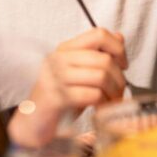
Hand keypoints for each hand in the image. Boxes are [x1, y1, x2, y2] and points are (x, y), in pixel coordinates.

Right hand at [7, 27, 127, 144]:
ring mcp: (55, 77)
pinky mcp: (56, 97)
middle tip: (119, 92)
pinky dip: (102, 104)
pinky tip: (100, 109)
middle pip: (104, 59)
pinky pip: (91, 95)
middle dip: (119, 79)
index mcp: (66, 48)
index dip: (118, 48)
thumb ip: (97, 55)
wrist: (33, 123)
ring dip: (112, 93)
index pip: (98, 34)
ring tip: (110, 102)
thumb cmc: (59, 98)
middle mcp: (59, 59)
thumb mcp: (80, 73)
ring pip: (100, 76)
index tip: (123, 65)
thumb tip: (119, 37)